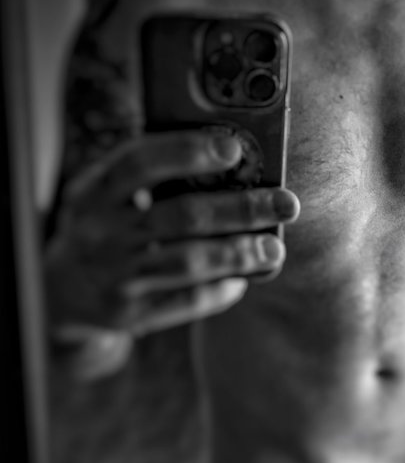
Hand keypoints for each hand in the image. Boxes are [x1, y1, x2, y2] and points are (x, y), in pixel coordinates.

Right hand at [46, 127, 299, 338]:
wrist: (60, 291)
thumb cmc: (103, 227)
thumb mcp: (106, 195)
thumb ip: (149, 177)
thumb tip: (231, 161)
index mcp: (95, 192)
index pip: (139, 162)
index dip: (186, 152)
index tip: (233, 149)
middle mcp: (102, 233)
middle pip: (182, 215)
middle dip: (242, 208)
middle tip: (285, 203)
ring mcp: (116, 276)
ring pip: (191, 262)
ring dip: (241, 253)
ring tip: (274, 248)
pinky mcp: (131, 313)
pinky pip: (187, 301)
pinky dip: (221, 289)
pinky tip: (243, 278)